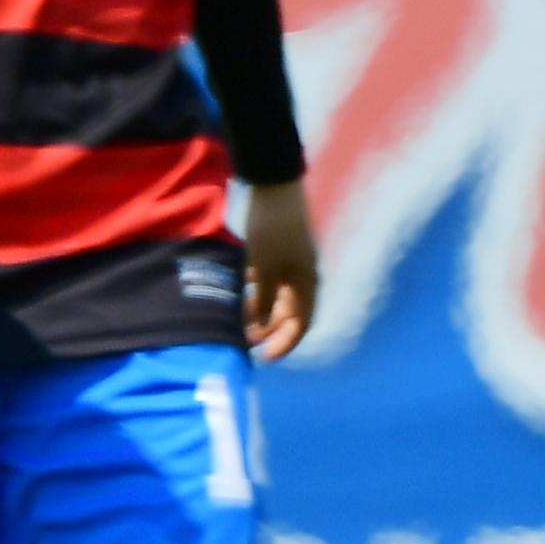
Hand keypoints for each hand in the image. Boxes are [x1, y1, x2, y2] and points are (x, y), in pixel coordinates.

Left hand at [240, 177, 320, 363]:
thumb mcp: (265, 267)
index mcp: (306, 283)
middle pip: (289, 313)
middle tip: (245, 342)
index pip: (301, 323)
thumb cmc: (271, 230)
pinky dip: (256, 291)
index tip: (265, 357)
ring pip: (278, 297)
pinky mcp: (278, 251)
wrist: (273, 186)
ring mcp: (291, 263)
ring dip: (260, 312)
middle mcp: (302, 277)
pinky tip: (238, 293)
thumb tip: (262, 326)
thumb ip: (265, 299)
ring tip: (238, 322)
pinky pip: (269, 280)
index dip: (285, 342)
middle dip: (269, 330)